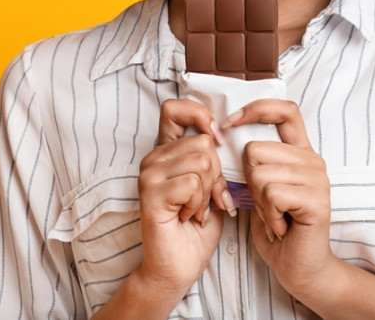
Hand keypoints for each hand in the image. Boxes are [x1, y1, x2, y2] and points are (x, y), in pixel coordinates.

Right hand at [135, 99, 233, 294]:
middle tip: (207, 198)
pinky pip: (192, 183)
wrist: (179, 267)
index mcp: (165, 152)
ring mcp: (148, 176)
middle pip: (203, 142)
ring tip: (196, 209)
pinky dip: (200, 203)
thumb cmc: (196, 228)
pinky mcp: (151, 195)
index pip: (175, 108)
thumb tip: (226, 135)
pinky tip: (189, 216)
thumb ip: (212, 159)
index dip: (200, 115)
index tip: (217, 138)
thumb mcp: (211, 185)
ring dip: (208, 191)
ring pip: (201, 161)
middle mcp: (152, 159)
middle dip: (216, 173)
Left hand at [223, 99, 335, 298]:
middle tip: (265, 205)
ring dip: (258, 201)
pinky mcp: (317, 200)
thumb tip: (226, 138)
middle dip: (248, 181)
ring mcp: (318, 180)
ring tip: (274, 216)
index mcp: (300, 153)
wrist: (301, 267)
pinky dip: (268, 214)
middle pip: (255, 149)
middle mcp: (313, 161)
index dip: (257, 109)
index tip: (231, 121)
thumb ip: (254, 164)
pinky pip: (272, 193)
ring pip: (260, 173)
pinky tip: (281, 225)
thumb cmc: (278, 229)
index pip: (285, 111)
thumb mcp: (261, 190)